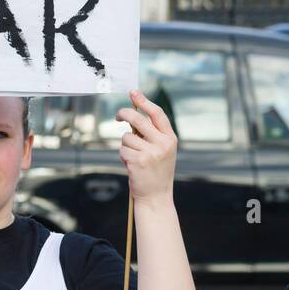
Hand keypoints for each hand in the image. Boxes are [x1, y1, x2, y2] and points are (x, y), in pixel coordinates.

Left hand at [116, 90, 176, 208]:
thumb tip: (133, 113)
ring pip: (127, 137)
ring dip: (125, 146)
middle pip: (138, 119)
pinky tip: (131, 166)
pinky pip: (122, 150)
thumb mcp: (162, 150)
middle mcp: (163, 144)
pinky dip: (123, 156)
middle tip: (118, 116)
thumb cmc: (156, 171)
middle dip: (124, 114)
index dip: (144, 101)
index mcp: (170, 138)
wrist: (156, 196)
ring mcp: (151, 153)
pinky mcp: (138, 161)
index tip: (134, 92)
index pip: (157, 114)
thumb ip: (152, 134)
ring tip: (133, 157)